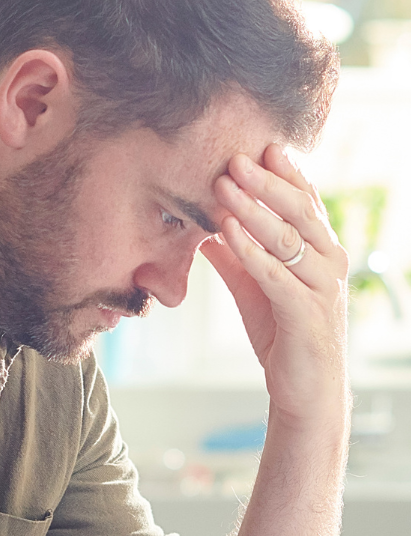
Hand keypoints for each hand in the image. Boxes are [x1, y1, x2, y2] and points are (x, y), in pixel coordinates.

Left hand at [201, 145, 348, 429]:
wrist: (303, 389)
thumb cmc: (283, 335)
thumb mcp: (254, 288)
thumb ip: (235, 258)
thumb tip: (206, 228)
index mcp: (321, 250)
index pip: (305, 202)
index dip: (284, 173)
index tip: (258, 146)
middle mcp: (329, 262)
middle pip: (297, 211)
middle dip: (265, 182)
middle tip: (234, 157)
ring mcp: (321, 286)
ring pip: (286, 238)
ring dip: (253, 209)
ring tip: (224, 185)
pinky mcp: (306, 313)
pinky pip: (276, 274)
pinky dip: (250, 251)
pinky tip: (227, 232)